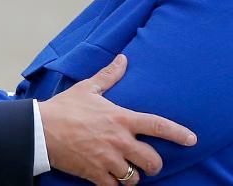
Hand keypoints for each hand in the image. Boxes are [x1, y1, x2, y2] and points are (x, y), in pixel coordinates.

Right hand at [39, 55, 195, 185]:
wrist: (40, 129)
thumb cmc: (64, 107)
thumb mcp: (88, 88)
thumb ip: (109, 76)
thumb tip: (123, 58)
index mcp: (121, 118)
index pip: (158, 126)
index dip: (178, 134)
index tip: (192, 139)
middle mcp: (119, 141)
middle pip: (153, 161)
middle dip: (153, 164)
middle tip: (148, 163)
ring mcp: (108, 159)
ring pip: (135, 178)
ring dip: (133, 176)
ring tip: (126, 171)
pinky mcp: (95, 174)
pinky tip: (110, 179)